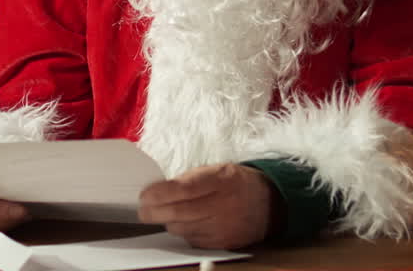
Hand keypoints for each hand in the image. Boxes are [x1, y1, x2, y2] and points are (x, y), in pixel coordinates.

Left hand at [138, 163, 273, 248]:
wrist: (268, 204)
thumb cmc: (235, 183)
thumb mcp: (215, 170)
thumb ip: (189, 179)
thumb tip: (158, 191)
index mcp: (222, 179)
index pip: (184, 189)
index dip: (160, 194)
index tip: (144, 195)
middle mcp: (224, 204)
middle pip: (180, 213)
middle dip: (155, 212)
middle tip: (143, 210)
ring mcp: (225, 227)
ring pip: (183, 229)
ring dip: (169, 222)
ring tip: (166, 213)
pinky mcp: (223, 243)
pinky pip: (193, 240)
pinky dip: (184, 232)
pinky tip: (184, 223)